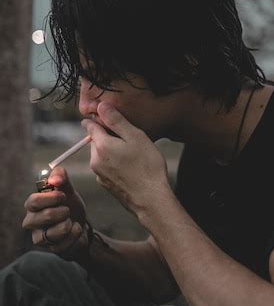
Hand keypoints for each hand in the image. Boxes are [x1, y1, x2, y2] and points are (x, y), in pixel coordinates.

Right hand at [23, 166, 88, 258]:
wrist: (82, 225)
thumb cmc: (69, 206)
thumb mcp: (68, 190)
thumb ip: (61, 178)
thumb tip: (55, 179)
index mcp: (33, 205)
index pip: (33, 201)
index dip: (51, 198)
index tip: (63, 195)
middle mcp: (32, 222)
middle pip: (44, 216)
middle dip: (62, 212)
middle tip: (68, 210)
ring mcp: (40, 237)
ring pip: (53, 233)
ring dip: (68, 224)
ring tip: (70, 221)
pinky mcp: (51, 249)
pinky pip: (64, 243)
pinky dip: (75, 234)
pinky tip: (75, 230)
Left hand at [81, 102, 170, 218]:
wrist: (151, 200)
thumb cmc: (147, 166)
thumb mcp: (135, 137)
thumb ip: (116, 120)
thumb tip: (100, 106)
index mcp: (101, 145)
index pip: (89, 125)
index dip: (99, 120)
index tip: (111, 120)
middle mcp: (94, 160)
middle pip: (96, 140)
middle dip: (109, 137)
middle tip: (130, 140)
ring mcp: (99, 174)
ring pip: (102, 154)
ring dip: (113, 151)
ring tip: (134, 155)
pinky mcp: (105, 184)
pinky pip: (107, 167)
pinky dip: (115, 164)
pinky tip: (131, 168)